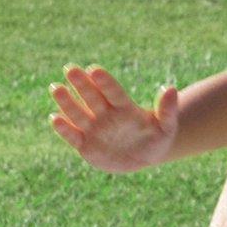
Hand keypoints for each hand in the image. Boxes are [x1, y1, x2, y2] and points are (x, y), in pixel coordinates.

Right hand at [49, 65, 178, 172]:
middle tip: (70, 69)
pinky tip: (55, 118)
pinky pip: (73, 136)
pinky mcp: (85, 145)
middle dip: (81, 85)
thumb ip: (168, 110)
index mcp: (124, 107)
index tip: (94, 70)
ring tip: (56, 88)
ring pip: (78, 114)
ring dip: (67, 102)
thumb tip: (171, 88)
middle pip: (92, 98)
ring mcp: (94, 129)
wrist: (145, 157)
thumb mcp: (167, 127)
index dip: (104, 82)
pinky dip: (64, 129)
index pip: (113, 92)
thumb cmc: (157, 138)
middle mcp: (106, 114)